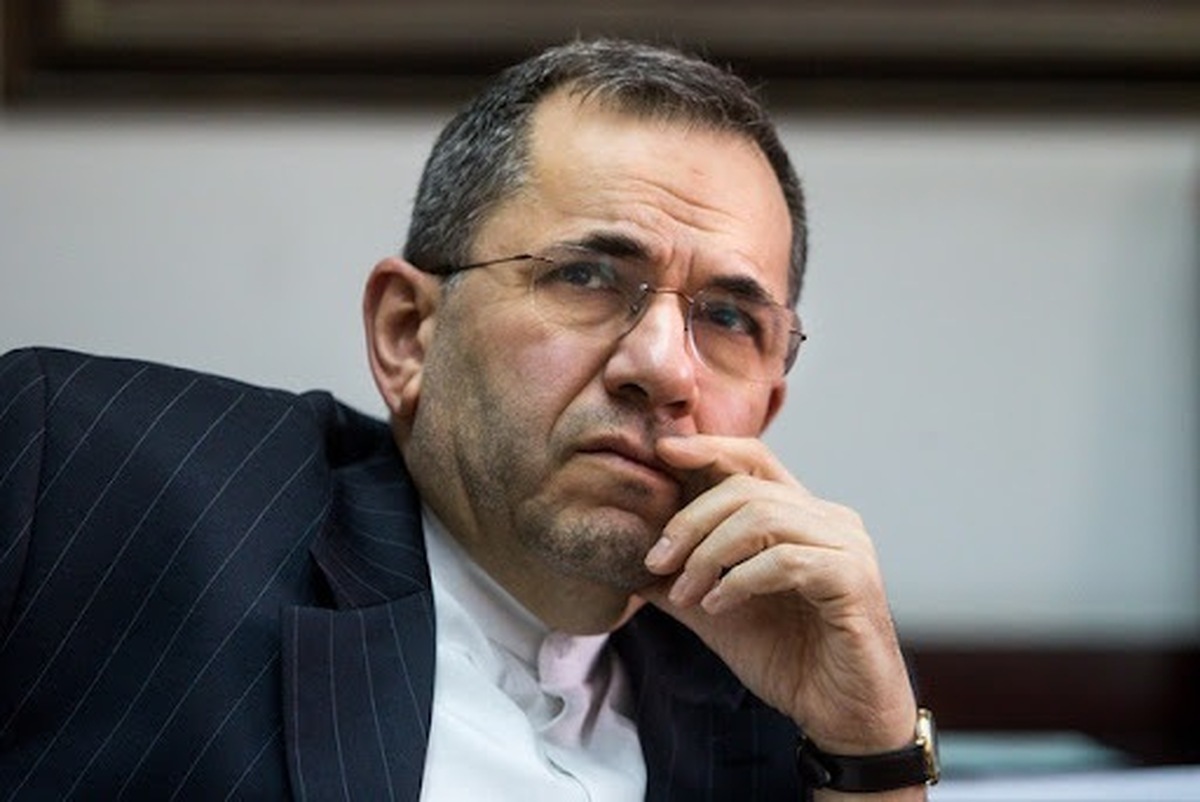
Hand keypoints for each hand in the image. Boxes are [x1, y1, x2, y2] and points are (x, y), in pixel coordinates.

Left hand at [639, 434, 917, 756]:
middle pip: (747, 487)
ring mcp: (847, 546)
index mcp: (802, 516)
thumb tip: (629, 564)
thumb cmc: (789, 659)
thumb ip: (681, 582)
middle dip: (690, 520)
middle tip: (656, 561)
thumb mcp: (718, 613)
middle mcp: (830, 520)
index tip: (660, 452)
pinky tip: (716, 606)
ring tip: (686, 594)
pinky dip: (739, 580)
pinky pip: (785, 561)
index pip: (753, 460)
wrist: (842, 717)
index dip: (708, 448)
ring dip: (709, 554)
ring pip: (763, 517)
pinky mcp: (854, 580)